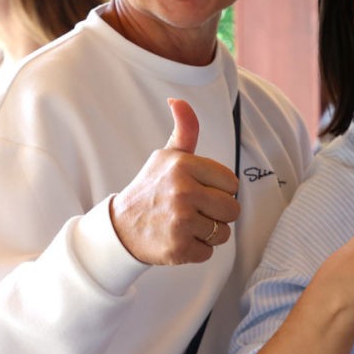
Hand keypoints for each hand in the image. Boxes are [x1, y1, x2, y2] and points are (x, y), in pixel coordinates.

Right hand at [110, 98, 240, 265]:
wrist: (121, 228)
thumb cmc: (151, 190)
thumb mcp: (167, 157)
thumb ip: (184, 130)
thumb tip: (178, 100)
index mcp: (183, 165)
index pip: (231, 182)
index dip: (218, 189)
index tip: (198, 190)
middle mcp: (183, 191)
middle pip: (232, 209)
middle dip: (217, 214)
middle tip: (192, 211)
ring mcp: (181, 221)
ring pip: (223, 233)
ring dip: (207, 233)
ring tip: (184, 225)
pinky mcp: (179, 248)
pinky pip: (209, 252)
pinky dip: (196, 250)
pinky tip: (178, 239)